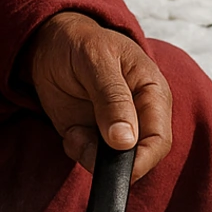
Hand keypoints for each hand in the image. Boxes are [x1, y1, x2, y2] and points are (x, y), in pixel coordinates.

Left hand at [28, 12, 171, 180]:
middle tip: (82, 142)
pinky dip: (77, 151)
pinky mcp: (92, 135)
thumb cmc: (82, 42)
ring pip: (111, 163)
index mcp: (152, 93)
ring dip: (89, 156)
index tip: (121, 170)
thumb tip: (126, 141)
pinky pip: (89, 158)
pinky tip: (70, 132)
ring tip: (73, 132)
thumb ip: (112, 98)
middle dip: (112, 162)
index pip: (159, 139)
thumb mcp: (96, 60)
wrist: (52, 42)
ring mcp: (114, 128)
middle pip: (139, 157)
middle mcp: (138, 116)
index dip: (143, 160)